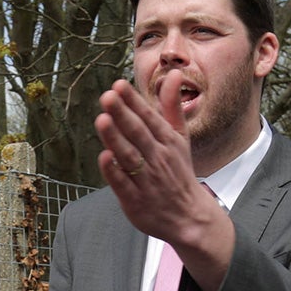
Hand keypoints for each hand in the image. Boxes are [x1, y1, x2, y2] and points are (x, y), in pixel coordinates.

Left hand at [95, 76, 234, 284]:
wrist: (189, 216)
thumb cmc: (178, 172)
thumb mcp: (180, 138)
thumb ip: (171, 107)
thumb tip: (174, 74)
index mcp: (167, 142)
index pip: (149, 118)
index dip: (133, 101)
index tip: (118, 85)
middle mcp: (158, 158)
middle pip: (137, 134)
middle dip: (123, 114)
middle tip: (107, 96)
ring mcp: (146, 180)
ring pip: (129, 156)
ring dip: (115, 138)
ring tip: (102, 120)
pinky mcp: (135, 201)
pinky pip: (123, 184)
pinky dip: (113, 171)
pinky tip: (104, 156)